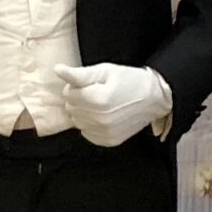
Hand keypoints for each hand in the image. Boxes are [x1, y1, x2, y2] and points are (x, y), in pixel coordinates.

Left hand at [54, 61, 172, 148]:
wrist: (154, 98)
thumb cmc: (130, 81)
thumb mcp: (105, 71)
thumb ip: (80, 74)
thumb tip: (58, 70)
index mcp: (98, 99)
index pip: (68, 93)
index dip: (77, 86)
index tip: (92, 83)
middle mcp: (100, 119)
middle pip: (70, 108)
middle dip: (79, 99)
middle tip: (98, 92)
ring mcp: (105, 132)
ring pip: (77, 122)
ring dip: (84, 112)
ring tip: (102, 104)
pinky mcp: (108, 141)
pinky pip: (86, 133)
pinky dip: (91, 125)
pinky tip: (104, 116)